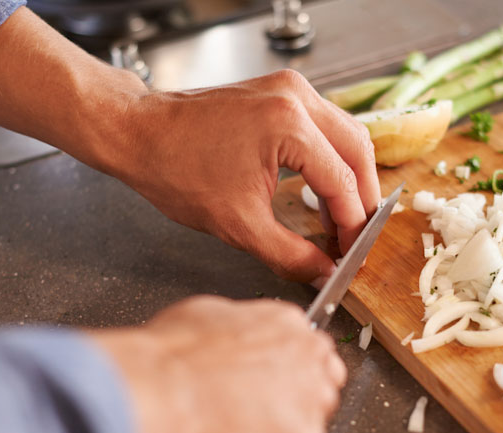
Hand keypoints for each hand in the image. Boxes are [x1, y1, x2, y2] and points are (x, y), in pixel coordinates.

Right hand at [88, 296, 345, 432]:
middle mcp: (309, 361)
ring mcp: (311, 405)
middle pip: (318, 395)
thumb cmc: (167, 361)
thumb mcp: (203, 317)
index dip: (284, 382)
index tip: (265, 396)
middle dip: (287, 414)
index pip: (309, 356)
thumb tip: (228, 345)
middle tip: (246, 428)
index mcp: (286, 325)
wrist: (158, 393)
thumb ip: (236, 332)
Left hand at [113, 70, 380, 283]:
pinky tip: (322, 189)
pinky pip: (325, 126)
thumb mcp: (239, 225)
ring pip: (347, 134)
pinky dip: (332, 158)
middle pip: (358, 151)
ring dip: (351, 178)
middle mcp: (296, 97)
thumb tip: (322, 273)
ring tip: (340, 219)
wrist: (139, 134)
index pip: (343, 183)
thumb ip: (290, 254)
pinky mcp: (281, 91)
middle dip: (363, 199)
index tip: (351, 255)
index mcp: (289, 125)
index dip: (352, 226)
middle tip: (355, 238)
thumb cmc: (176, 170)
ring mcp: (290, 88)